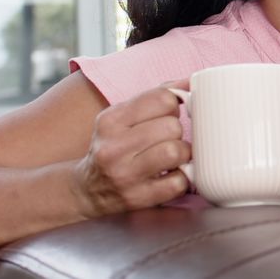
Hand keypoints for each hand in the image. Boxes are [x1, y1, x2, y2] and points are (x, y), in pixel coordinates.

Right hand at [70, 80, 191, 218]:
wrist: (86, 190)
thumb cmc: (115, 146)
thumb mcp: (124, 117)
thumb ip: (157, 96)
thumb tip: (192, 81)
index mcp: (111, 120)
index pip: (162, 98)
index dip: (173, 106)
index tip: (167, 115)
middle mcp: (113, 147)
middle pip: (172, 126)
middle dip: (177, 132)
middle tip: (167, 140)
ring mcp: (124, 175)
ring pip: (176, 152)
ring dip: (182, 154)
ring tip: (171, 157)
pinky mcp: (138, 198)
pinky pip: (179, 182)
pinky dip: (181, 178)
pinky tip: (168, 176)